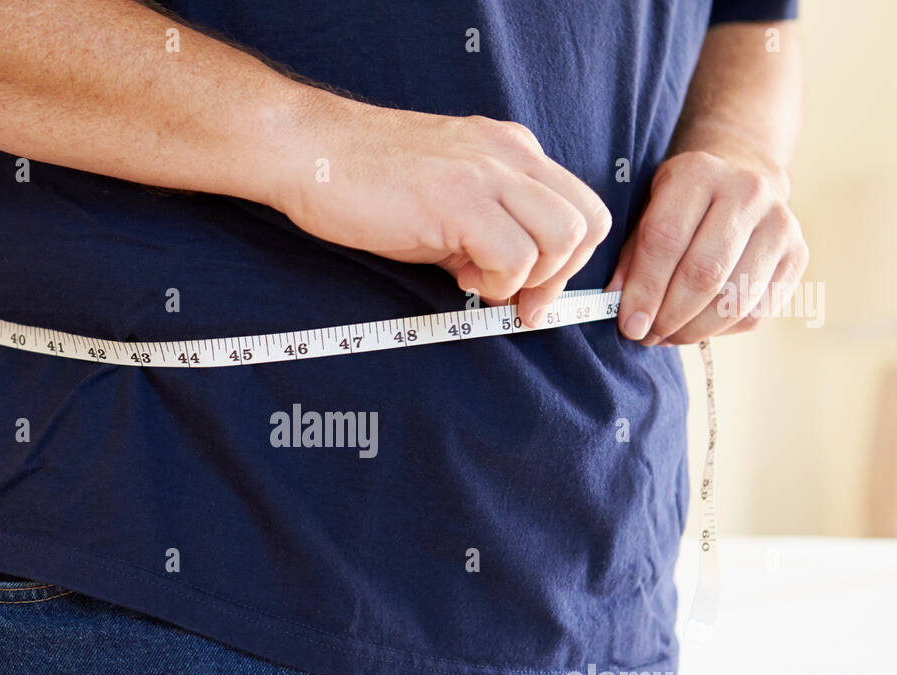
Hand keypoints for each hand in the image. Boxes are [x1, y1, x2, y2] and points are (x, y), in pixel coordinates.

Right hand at [269, 95, 610, 326]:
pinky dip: (495, 283)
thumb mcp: (444, 195)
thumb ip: (484, 228)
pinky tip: (457, 276)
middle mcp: (510, 155)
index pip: (581, 208)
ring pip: (562, 239)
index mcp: (511, 151)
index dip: (568, 262)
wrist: (309, 151)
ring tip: (475, 279)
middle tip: (516, 302)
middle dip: (559, 277)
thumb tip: (507, 281)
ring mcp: (486, 174)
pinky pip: (516, 256)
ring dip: (526, 279)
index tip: (531, 293)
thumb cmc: (365, 179)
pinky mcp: (458, 200)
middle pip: (586, 224)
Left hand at [609, 149, 808, 344]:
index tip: (629, 323)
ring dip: (694, 330)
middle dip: (669, 316)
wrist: (741, 182)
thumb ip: (631, 258)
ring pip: (734, 300)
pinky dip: (722, 331)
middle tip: (646, 335)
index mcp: (698, 173)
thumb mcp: (647, 213)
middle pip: (704, 273)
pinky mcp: (798, 256)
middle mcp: (747, 192)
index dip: (644, 289)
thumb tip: (624, 312)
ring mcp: (781, 223)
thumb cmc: (681, 207)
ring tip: (668, 335)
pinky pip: (757, 312)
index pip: (665, 239)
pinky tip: (698, 326)